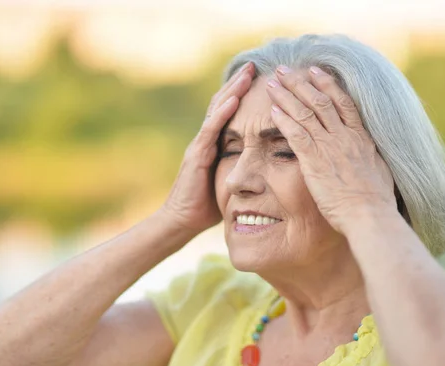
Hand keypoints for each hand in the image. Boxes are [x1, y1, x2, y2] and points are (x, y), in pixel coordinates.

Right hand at [161, 62, 254, 232]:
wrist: (181, 221)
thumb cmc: (205, 205)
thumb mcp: (227, 182)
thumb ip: (238, 168)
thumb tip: (262, 165)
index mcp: (214, 144)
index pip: (228, 112)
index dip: (241, 94)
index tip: (259, 78)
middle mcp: (205, 140)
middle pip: (222, 104)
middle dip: (238, 83)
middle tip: (255, 65)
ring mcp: (199, 145)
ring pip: (216, 111)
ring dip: (232, 90)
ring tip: (247, 73)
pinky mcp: (196, 155)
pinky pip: (210, 130)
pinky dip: (222, 113)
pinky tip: (233, 99)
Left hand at [266, 66, 396, 233]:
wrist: (370, 216)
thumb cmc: (375, 201)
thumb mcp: (378, 170)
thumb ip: (368, 155)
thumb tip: (368, 151)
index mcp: (361, 137)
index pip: (343, 102)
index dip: (327, 83)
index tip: (314, 70)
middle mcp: (345, 137)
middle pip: (320, 101)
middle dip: (299, 82)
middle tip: (283, 69)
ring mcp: (330, 147)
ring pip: (305, 113)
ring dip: (286, 95)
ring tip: (271, 82)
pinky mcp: (315, 161)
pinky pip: (297, 135)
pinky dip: (284, 120)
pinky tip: (273, 110)